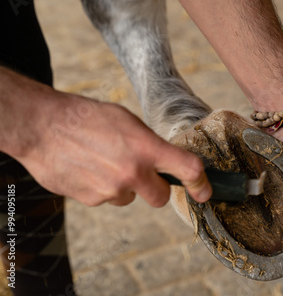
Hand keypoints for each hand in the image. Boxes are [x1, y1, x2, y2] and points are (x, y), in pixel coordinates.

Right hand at [14, 92, 211, 206]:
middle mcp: (132, 173)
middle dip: (157, 189)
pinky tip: (88, 168)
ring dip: (124, 186)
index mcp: (146, 148)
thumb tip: (163, 161)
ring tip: (103, 162)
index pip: (188, 169)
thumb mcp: (127, 121)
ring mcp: (110, 190)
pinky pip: (106, 199)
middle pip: (160, 197)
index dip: (201, 184)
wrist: (42, 126)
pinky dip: (102, 188)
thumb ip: (149, 144)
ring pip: (130, 197)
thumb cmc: (86, 117)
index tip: (204, 192)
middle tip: (143, 173)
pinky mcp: (91, 200)